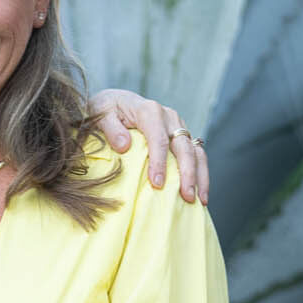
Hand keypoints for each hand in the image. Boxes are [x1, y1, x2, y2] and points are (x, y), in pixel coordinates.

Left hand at [90, 88, 208, 205]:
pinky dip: (201, 174)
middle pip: (183, 146)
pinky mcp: (182, 136)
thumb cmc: (107, 111)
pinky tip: (200, 195)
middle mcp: (169, 117)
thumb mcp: (101, 114)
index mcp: (149, 111)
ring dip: (200, 176)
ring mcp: (178, 127)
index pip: (159, 139)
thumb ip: (111, 129)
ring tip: (200, 201)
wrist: (117, 102)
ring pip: (196, 151)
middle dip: (187, 173)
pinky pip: (196, 155)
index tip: (157, 184)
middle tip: (186, 197)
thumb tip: (124, 145)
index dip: (159, 162)